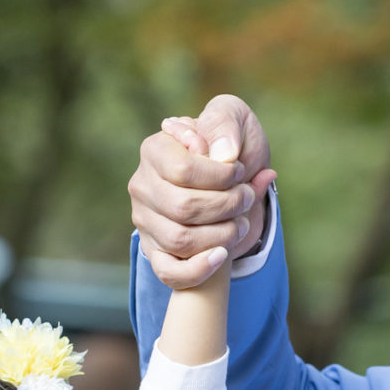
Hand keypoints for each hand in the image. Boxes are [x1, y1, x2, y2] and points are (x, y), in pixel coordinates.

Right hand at [129, 93, 274, 290]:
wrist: (234, 178)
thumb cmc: (230, 143)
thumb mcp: (233, 118)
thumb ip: (225, 125)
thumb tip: (225, 155)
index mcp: (155, 149)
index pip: (182, 170)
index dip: (220, 176)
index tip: (239, 172)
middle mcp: (142, 186)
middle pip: (182, 207)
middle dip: (226, 206)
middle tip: (246, 198)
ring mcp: (145, 220)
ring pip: (179, 240)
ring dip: (221, 235)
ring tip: (240, 223)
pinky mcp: (154, 250)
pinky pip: (169, 272)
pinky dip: (199, 269)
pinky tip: (222, 255)